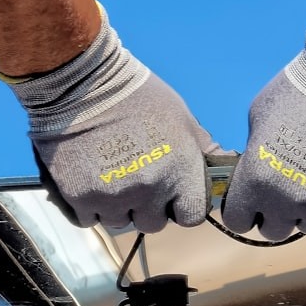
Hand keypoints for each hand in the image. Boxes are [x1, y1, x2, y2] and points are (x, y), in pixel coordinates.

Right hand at [8, 3, 223, 232]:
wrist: (82, 82)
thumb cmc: (138, 96)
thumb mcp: (182, 118)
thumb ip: (204, 150)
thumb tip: (225, 166)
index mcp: (180, 172)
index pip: (191, 216)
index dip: (182, 206)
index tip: (172, 195)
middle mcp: (150, 189)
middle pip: (154, 223)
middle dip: (148, 207)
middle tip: (136, 179)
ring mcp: (114, 196)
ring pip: (120, 222)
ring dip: (118, 207)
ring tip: (110, 175)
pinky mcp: (80, 197)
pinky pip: (89, 219)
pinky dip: (89, 206)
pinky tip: (90, 179)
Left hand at [221, 25, 305, 240]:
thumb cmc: (300, 89)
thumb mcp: (260, 117)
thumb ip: (255, 153)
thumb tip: (257, 168)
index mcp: (258, 181)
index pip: (239, 220)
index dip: (244, 210)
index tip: (252, 200)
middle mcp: (290, 201)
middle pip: (275, 231)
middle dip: (275, 214)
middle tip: (285, 190)